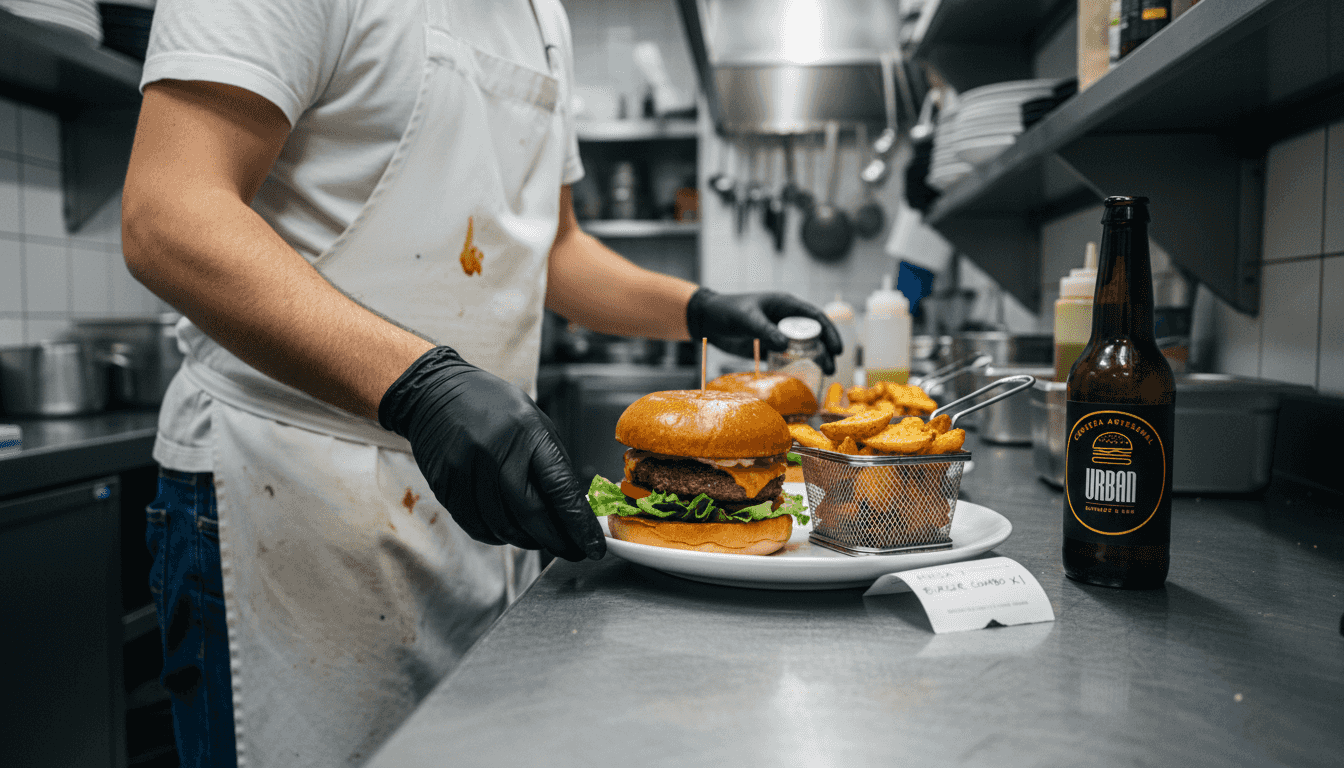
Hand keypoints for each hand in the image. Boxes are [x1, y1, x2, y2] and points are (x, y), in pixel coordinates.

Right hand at [379, 347, 604, 560]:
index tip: (592, 547)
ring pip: (503, 526)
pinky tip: (507, 531)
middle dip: (555, 540)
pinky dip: (496, 536)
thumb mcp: (534, 422)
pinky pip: (475, 525)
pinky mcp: (445, 484)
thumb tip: (573, 510)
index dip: (578, 524)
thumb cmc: (494, 407)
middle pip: (531, 514)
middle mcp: (496, 450)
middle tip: (569, 550)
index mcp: (527, 432)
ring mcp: (467, 469)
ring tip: (538, 538)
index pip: (559, 488)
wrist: (435, 392)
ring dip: (526, 540)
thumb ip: (552, 463)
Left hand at [685, 288, 843, 374]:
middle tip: (830, 367)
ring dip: (813, 360)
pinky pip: (786, 357)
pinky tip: (800, 379)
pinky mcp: (768, 347)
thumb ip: (764, 330)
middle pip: (812, 334)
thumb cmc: (726, 311)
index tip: (837, 348)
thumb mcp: (746, 319)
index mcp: (785, 305)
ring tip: (822, 374)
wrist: (707, 321)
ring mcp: (777, 334)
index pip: (814, 317)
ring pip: (801, 347)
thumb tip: (784, 345)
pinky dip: (794, 367)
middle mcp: (785, 319)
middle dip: (825, 350)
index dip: (829, 331)